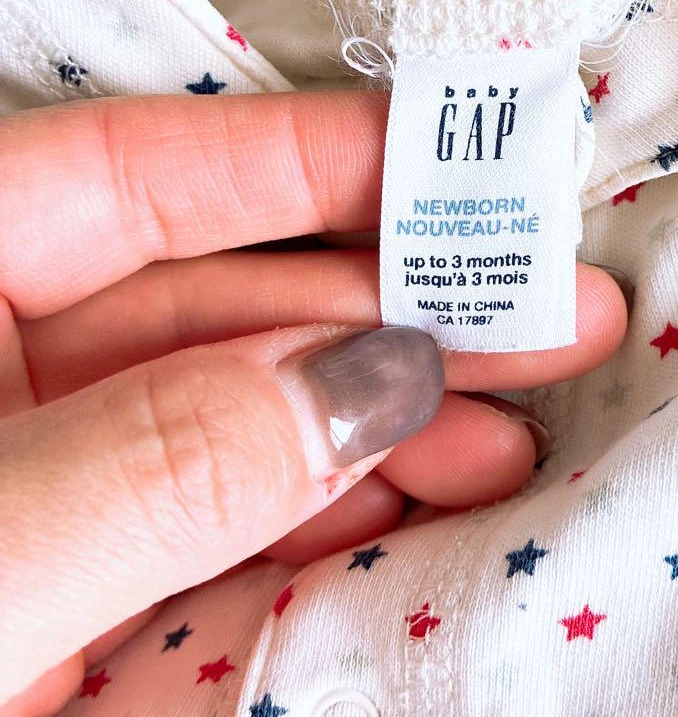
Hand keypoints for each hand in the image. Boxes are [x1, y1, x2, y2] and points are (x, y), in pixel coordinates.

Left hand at [0, 91, 626, 714]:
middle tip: (550, 312)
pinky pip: (220, 525)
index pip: (139, 174)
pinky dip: (325, 514)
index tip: (460, 162)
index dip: (311, 157)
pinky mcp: (72, 595)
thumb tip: (363, 381)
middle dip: (394, 310)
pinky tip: (420, 500)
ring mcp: (40, 483)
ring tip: (512, 434)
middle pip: (226, 300)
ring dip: (385, 421)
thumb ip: (166, 458)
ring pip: (244, 416)